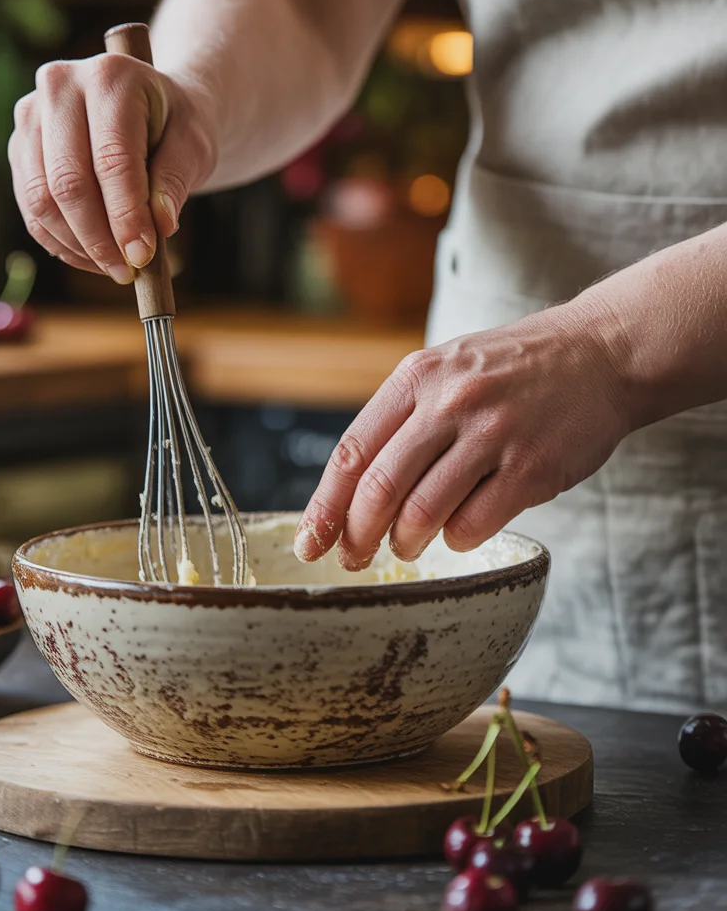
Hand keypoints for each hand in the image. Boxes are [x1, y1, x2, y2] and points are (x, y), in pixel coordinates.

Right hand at [8, 53, 216, 282]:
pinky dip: (60, 242)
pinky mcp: (19, 146)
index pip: (112, 160)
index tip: (142, 256)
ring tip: (114, 267)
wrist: (150, 110)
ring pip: (40, 200)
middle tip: (127, 271)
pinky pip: (30, 209)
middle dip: (98, 238)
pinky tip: (92, 258)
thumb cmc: (175, 127)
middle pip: (67, 182)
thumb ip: (176, 181)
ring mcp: (30, 115)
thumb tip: (159, 227)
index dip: (125, 215)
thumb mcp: (193, 145)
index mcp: (110, 77)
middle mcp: (60, 86)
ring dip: (77, 246)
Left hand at [294, 303, 629, 567]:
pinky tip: (458, 533)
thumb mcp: (447, 369)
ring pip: (422, 513)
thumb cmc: (513, 369)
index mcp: (418, 377)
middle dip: (356, 535)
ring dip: (405, 543)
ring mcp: (493, 435)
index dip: (325, 506)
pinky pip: (474, 525)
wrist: (601, 352)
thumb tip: (350, 491)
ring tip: (407, 546)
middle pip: (379, 488)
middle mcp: (450, 402)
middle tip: (353, 558)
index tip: (309, 542)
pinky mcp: (531, 468)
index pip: (352, 452)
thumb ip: (402, 419)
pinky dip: (456, 540)